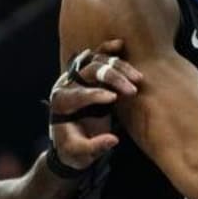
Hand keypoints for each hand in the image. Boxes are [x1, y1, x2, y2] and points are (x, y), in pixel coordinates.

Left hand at [49, 40, 142, 169]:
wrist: (71, 142)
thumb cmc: (72, 149)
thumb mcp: (79, 154)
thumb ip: (94, 147)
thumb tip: (113, 140)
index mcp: (60, 103)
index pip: (77, 94)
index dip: (94, 94)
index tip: (113, 99)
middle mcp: (67, 84)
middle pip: (90, 71)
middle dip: (112, 78)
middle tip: (131, 90)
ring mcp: (79, 76)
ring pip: (98, 61)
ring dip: (119, 67)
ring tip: (137, 78)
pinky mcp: (91, 74)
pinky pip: (99, 56)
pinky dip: (110, 50)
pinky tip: (120, 45)